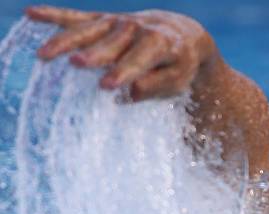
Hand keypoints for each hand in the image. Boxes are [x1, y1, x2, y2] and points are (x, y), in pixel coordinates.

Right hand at [26, 5, 217, 99]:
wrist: (183, 34)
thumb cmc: (179, 64)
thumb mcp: (177, 80)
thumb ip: (157, 85)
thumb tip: (132, 91)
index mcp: (160, 44)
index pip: (139, 59)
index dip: (123, 72)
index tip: (106, 86)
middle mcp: (137, 28)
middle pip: (111, 44)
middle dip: (94, 54)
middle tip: (76, 64)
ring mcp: (118, 22)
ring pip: (89, 30)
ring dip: (66, 41)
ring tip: (43, 54)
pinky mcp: (105, 19)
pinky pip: (78, 17)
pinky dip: (55, 15)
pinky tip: (31, 14)